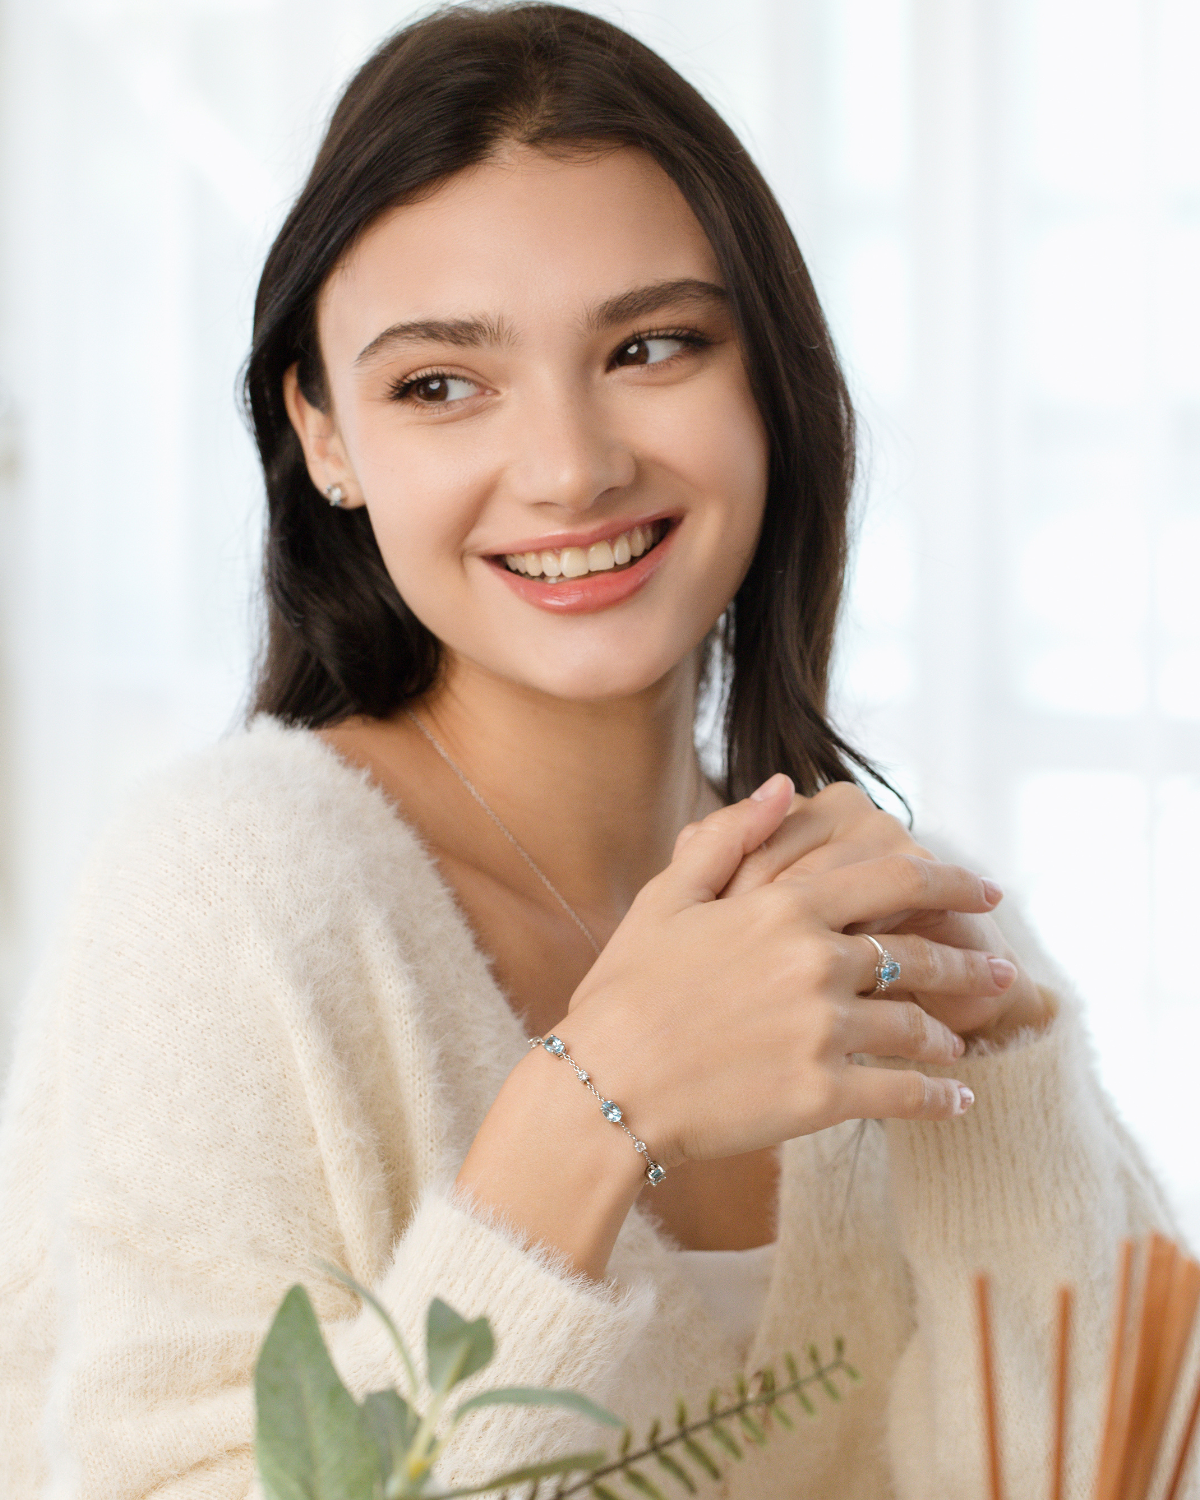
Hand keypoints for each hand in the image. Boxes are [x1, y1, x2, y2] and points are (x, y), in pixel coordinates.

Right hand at [562, 775, 1005, 1169]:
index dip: (952, 883)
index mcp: (784, 909)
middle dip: (971, 963)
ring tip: (962, 1041)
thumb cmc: (625, 990)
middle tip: (1003, 972)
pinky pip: (903, 1094)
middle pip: (919, 954)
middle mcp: (815, 963)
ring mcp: (823, 1030)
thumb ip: (730, 837)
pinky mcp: (821, 1094)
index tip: (988, 892)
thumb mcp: (667, 898)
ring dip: (948, 1033)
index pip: (894, 881)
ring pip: (916, 1027)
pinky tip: (958, 1099)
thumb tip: (786, 786)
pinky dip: (940, 1097)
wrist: (602, 1088)